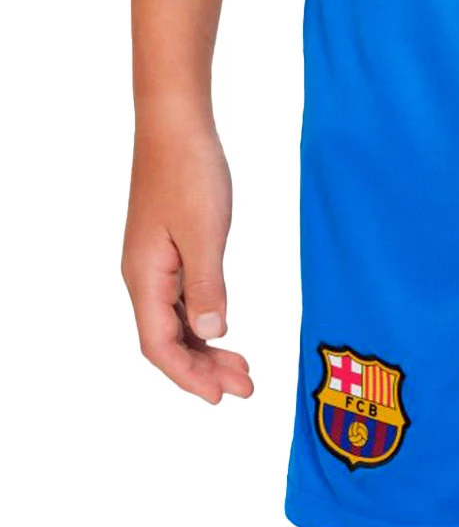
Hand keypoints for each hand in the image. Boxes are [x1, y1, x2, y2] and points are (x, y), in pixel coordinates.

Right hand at [122, 116, 252, 402]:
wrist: (176, 128)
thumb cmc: (189, 174)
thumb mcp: (205, 234)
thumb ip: (208, 287)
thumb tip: (212, 335)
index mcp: (146, 278)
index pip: (160, 346)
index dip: (188, 377)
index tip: (219, 398)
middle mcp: (144, 277)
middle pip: (168, 341)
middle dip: (203, 370)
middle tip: (246, 388)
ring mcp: (155, 266)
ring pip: (176, 324)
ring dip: (207, 350)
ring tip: (243, 369)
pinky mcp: (170, 252)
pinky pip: (183, 302)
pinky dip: (204, 323)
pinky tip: (224, 332)